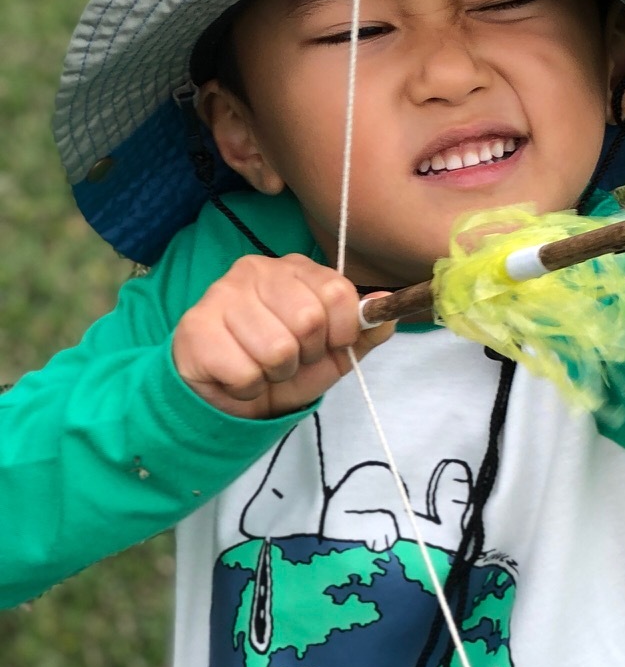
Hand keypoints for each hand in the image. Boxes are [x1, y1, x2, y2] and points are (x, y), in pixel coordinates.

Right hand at [171, 255, 392, 418]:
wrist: (232, 399)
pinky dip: (249, 387)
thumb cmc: (286, 367)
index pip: (338, 292)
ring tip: (263, 367)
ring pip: (276, 350)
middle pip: (308, 319)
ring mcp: (220, 295)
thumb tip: (387, 306)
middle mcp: (255, 270)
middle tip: (289, 359)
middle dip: (306, 354)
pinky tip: (237, 375)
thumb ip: (365, 330)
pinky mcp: (195, 329)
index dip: (342, 330)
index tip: (329, 344)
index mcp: (294, 267)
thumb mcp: (336, 351)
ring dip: (276, 373)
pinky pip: (244, 372)